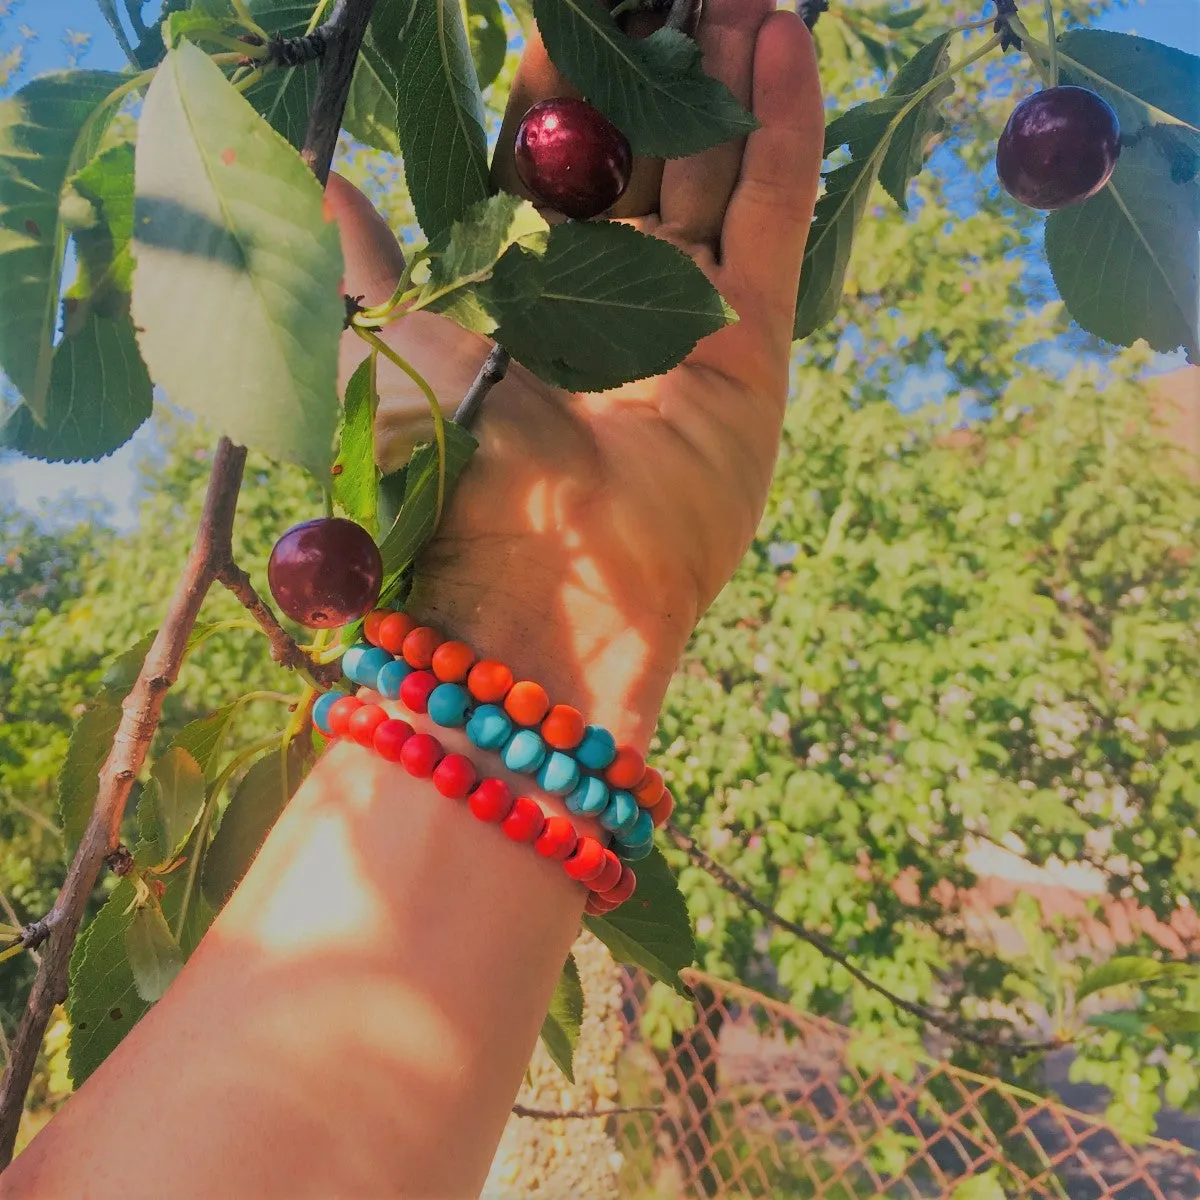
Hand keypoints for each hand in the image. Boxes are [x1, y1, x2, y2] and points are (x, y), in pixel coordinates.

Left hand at [327, 0, 821, 744]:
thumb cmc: (449, 472)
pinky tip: (785, 40)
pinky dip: (784, 129)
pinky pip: (773, 215)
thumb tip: (309, 180)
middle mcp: (612, 303)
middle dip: (661, 64)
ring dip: (730, 76)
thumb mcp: (383, 346)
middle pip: (645, 158)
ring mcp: (691, 320)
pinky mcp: (754, 344)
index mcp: (526, 295)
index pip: (552, 162)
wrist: (545, 584)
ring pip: (717, 170)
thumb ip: (356, 260)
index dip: (565, 80)